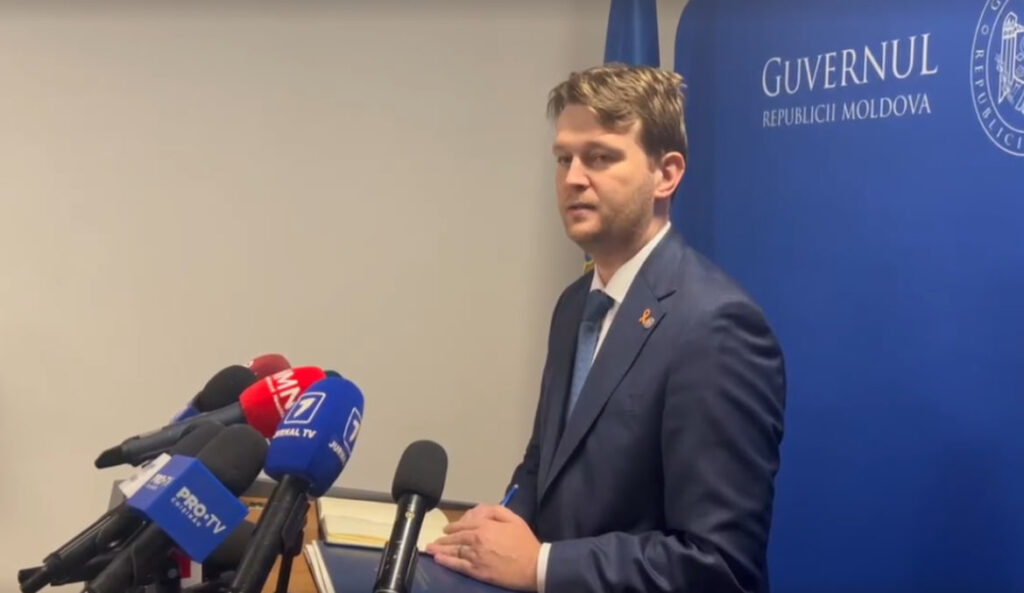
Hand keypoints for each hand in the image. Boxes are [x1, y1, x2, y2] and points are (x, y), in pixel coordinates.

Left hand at [425, 504, 539, 590]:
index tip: (447, 529)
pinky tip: (438, 560)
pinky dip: (446, 562)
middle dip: (443, 539)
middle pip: (455, 538)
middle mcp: (477, 539)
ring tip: (430, 549)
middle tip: (435, 540)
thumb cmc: (525, 542)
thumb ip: (496, 511)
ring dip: (440, 549)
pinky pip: (458, 565)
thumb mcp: (514, 519)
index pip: (463, 524)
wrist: (533, 565)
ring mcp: (475, 556)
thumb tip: (480, 510)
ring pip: (454, 551)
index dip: (453, 526)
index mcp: (485, 526)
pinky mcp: (477, 571)